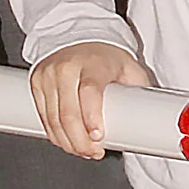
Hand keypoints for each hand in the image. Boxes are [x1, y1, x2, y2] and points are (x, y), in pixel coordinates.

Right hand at [29, 40, 149, 158]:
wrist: (79, 36)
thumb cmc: (106, 56)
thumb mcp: (128, 68)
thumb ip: (138, 92)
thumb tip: (152, 119)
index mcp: (93, 63)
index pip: (89, 93)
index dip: (92, 118)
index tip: (98, 137)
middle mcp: (67, 67)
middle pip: (68, 113)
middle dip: (80, 141)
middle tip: (93, 152)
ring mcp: (48, 74)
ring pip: (53, 119)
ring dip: (67, 142)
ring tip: (83, 150)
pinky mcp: (36, 82)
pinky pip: (43, 116)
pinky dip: (54, 134)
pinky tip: (66, 140)